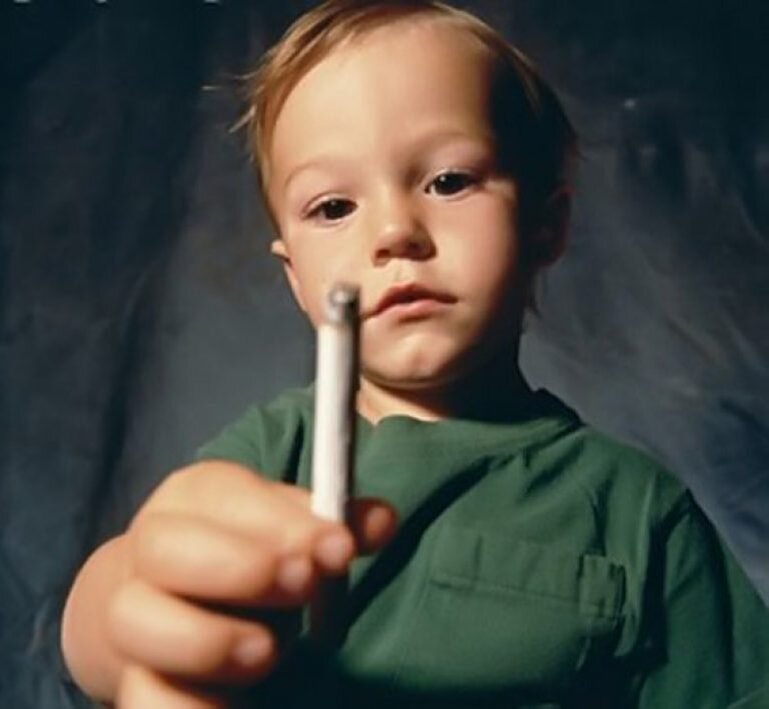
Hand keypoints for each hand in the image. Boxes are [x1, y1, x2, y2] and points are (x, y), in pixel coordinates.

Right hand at [108, 460, 395, 707]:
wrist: (168, 600)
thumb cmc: (246, 552)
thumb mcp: (288, 529)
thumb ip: (333, 527)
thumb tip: (384, 521)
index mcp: (194, 498)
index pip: (219, 491)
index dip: (280, 521)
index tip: (339, 549)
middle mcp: (150, 548)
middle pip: (162, 546)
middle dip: (239, 566)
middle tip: (305, 586)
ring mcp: (129, 613)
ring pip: (131, 619)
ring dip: (204, 639)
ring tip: (267, 653)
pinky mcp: (131, 675)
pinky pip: (140, 694)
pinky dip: (182, 706)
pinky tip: (229, 706)